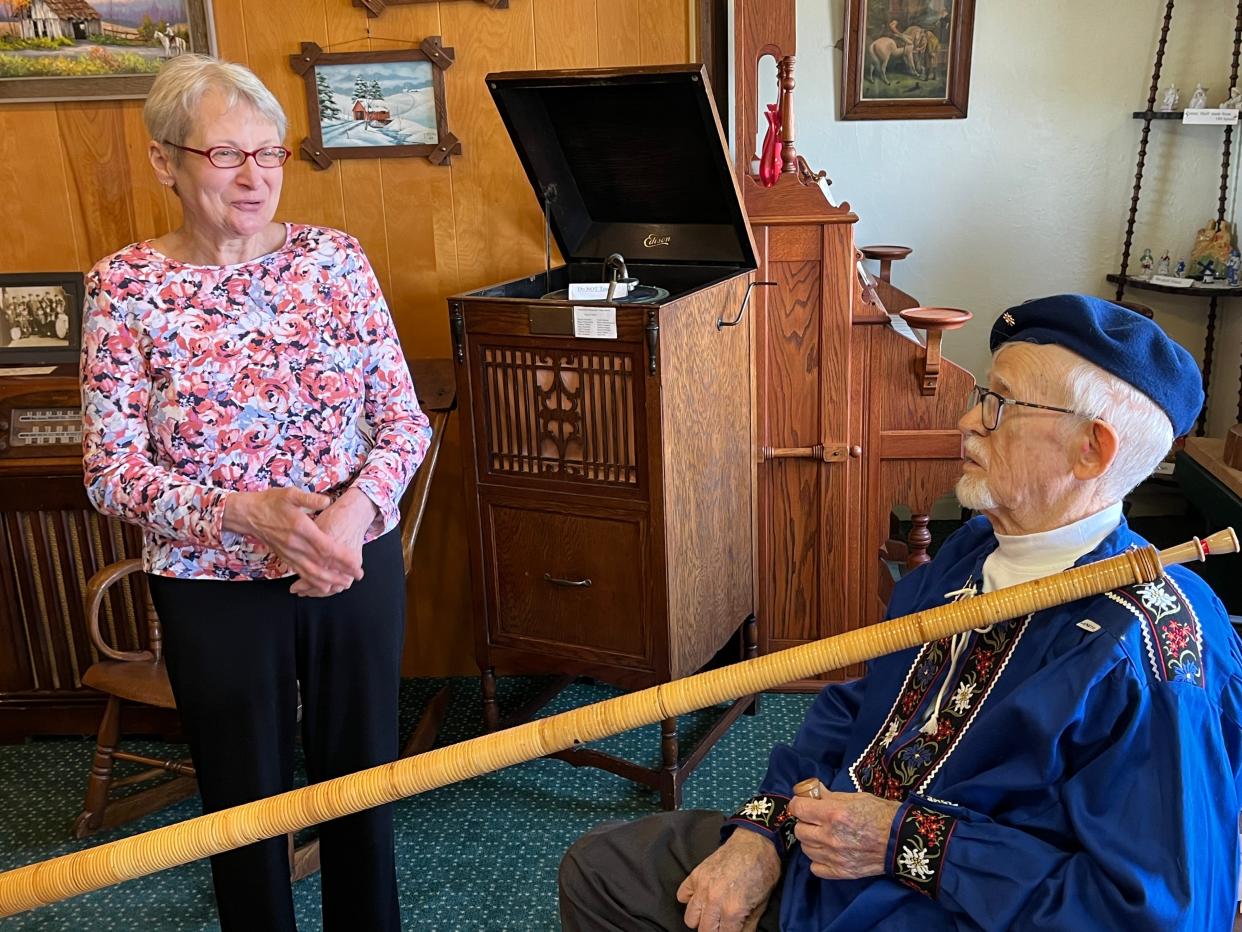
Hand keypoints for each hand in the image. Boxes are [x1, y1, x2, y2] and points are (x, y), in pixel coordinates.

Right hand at [223, 487, 363, 595]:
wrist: (248, 514)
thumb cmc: (271, 502)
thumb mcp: (290, 494)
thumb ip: (309, 498)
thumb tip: (327, 500)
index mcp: (300, 528)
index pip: (325, 547)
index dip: (342, 557)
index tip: (356, 562)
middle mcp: (295, 545)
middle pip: (321, 563)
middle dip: (340, 571)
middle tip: (357, 576)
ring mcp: (289, 553)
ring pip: (310, 572)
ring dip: (328, 580)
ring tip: (344, 585)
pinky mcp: (284, 557)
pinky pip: (300, 573)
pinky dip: (312, 581)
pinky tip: (323, 585)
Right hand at [676, 829, 780, 931]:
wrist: (756, 842)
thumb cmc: (763, 871)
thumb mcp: (762, 904)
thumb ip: (748, 926)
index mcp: (732, 909)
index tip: (732, 930)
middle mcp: (713, 900)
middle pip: (704, 931)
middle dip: (715, 931)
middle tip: (724, 925)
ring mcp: (702, 886)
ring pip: (690, 918)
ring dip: (701, 919)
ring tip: (712, 915)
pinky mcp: (696, 874)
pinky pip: (682, 895)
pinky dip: (690, 900)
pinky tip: (702, 898)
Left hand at [787, 791, 899, 879]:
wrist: (902, 839)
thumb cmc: (881, 814)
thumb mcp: (856, 797)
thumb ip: (830, 796)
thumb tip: (813, 791)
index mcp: (833, 814)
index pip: (798, 808)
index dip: (798, 804)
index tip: (803, 803)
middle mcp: (830, 836)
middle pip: (799, 830)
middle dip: (805, 822)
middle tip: (815, 819)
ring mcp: (835, 856)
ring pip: (806, 849)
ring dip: (811, 840)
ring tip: (823, 835)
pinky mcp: (841, 871)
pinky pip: (815, 867)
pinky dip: (818, 860)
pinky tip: (827, 851)